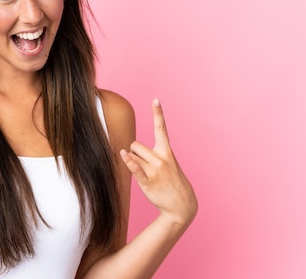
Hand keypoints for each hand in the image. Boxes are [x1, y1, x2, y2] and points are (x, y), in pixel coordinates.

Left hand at [119, 99, 196, 226]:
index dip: (158, 113)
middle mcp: (161, 159)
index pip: (161, 129)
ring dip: (133, 163)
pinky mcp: (147, 182)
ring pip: (132, 156)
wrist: (182, 206)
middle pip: (135, 144)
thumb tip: (131, 148)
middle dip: (134, 151)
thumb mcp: (169, 164)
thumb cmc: (173, 182)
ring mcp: (154, 171)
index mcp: (167, 152)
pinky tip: (123, 155)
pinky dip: (128, 161)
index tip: (155, 99)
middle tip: (143, 163)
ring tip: (146, 175)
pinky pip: (134, 168)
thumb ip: (154, 154)